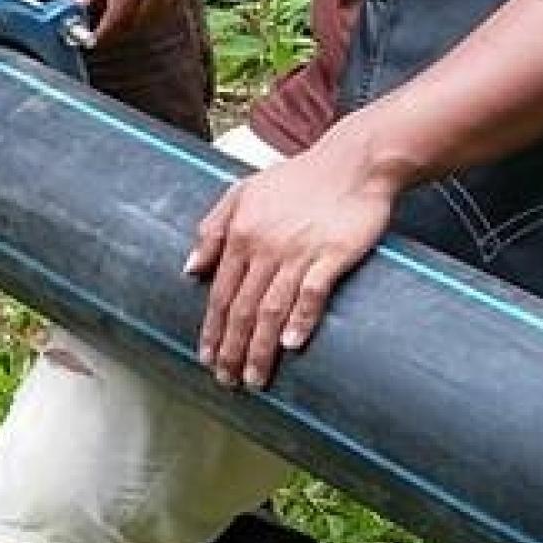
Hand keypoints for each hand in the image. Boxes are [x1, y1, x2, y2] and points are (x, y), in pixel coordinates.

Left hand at [76, 0, 188, 39]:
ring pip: (158, 14)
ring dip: (138, 22)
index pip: (119, 17)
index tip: (93, 39)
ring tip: (121, 18)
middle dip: (120, 30)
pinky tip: (142, 2)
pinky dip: (155, 9)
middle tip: (103, 30)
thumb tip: (83, 3)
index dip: (105, 33)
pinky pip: (171, 0)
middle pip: (140, 21)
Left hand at [184, 139, 398, 390]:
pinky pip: (313, 292)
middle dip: (231, 350)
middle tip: (227, 381)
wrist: (352, 161)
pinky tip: (290, 345)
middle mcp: (265, 246)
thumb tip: (189, 268)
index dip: (212, 330)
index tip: (207, 359)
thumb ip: (212, 228)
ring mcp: (300, 251)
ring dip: (260, 348)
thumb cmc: (298, 178)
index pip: (220, 293)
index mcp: (241, 233)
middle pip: (242, 308)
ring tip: (256, 378)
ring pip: (271, 308)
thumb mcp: (243, 192)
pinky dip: (300, 319)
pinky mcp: (333, 253)